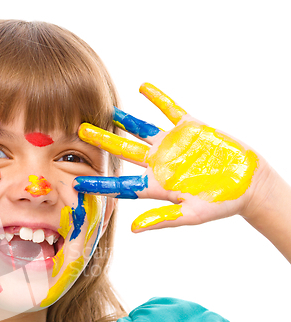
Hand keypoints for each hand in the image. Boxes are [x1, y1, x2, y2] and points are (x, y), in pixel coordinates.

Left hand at [74, 83, 268, 231]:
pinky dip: (158, 98)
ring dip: (124, 119)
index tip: (76, 182)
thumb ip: (163, 219)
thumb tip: (134, 229)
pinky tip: (142, 87)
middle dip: (102, 142)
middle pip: (124, 151)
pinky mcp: (191, 128)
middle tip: (79, 132)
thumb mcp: (192, 214)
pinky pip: (170, 110)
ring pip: (142, 129)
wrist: (249, 182)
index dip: (99, 184)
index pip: (121, 185)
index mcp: (157, 185)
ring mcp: (173, 145)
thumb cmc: (222, 202)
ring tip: (107, 109)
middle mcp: (159, 163)